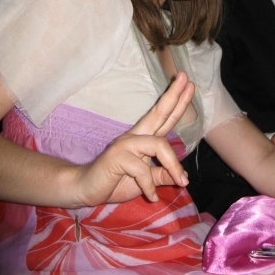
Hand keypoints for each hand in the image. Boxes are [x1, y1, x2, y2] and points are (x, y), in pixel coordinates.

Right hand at [73, 72, 194, 206]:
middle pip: (159, 112)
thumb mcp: (146, 181)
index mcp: (144, 138)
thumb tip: (183, 178)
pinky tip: (151, 196)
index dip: (176, 100)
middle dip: (174, 96)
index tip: (188, 83)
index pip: (163, 116)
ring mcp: (126, 144)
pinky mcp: (117, 157)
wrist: (86, 189)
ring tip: (181, 182)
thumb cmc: (115, 182)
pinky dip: (149, 185)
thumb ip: (161, 176)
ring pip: (159, 145)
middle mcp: (136, 136)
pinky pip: (142, 169)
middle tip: (187, 78)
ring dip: (173, 165)